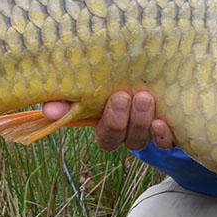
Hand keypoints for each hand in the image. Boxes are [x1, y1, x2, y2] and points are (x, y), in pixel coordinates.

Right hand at [43, 91, 174, 151]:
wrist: (157, 74)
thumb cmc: (120, 78)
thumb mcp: (97, 82)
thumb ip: (69, 96)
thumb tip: (49, 110)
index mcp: (107, 124)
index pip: (104, 136)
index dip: (105, 124)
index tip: (110, 99)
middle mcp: (128, 132)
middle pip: (122, 138)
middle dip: (120, 120)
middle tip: (123, 96)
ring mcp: (148, 131)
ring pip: (141, 139)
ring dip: (141, 121)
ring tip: (144, 98)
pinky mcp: (167, 129)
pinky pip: (166, 142)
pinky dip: (163, 134)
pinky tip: (162, 121)